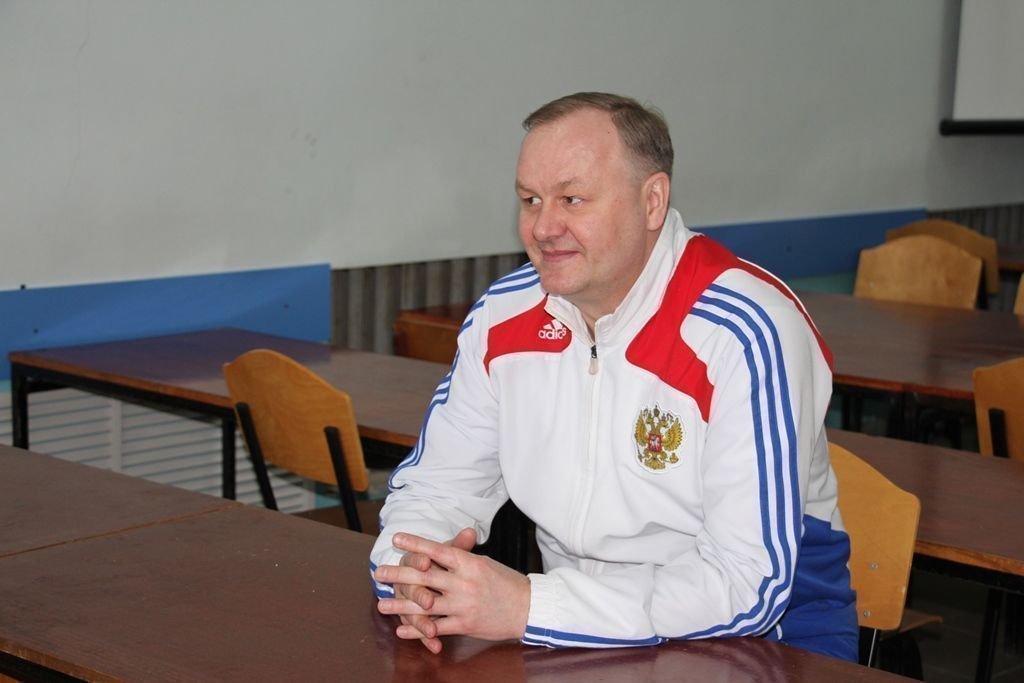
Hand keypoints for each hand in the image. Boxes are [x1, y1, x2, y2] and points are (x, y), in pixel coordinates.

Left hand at [375, 529, 530, 652]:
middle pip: (425, 577)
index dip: (415, 545)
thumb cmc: (506, 582)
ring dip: (400, 605)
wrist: (528, 607)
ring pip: (425, 605)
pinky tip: (401, 631)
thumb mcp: (485, 563)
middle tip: (379, 572)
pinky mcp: (465, 624)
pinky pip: (436, 628)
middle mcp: (463, 582)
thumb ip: (463, 555)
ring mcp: (463, 605)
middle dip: (399, 574)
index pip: (437, 550)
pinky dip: (417, 630)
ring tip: (382, 604)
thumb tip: (449, 542)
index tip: (396, 539)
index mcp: (469, 563)